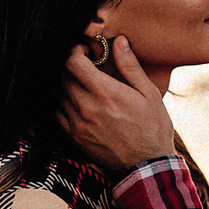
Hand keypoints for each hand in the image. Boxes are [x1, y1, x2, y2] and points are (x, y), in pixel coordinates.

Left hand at [59, 36, 174, 173]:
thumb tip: (119, 41)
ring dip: (65, 83)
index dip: (74, 51)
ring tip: (80, 83)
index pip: (72, 62)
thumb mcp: (149, 94)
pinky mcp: (74, 137)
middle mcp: (87, 107)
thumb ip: (131, 66)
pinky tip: (75, 101)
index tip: (84, 51)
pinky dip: (61, 102)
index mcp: (106, 93)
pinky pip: (56, 113)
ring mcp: (78, 124)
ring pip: (57, 93)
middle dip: (70, 66)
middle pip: (62, 76)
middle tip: (83, 65)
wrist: (147, 166)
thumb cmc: (153, 128)